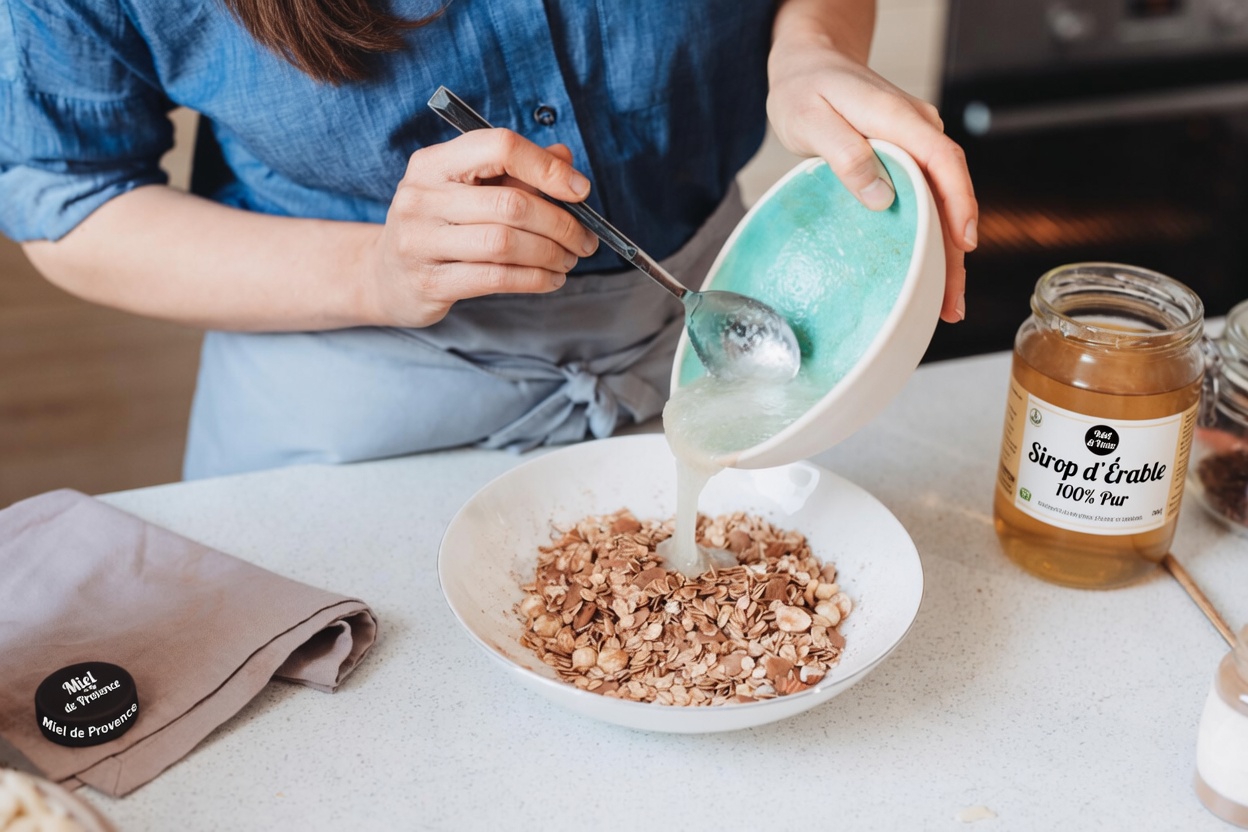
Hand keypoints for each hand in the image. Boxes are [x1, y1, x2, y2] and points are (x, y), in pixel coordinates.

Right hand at [359, 129, 599, 326]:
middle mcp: (421, 196)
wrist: (384, 276)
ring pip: (506, 243)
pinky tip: (551, 279)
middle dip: (561, 223)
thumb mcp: (469, 190)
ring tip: (569, 260)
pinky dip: (534, 279)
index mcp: (434, 162)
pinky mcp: (429, 282)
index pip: (499, 146)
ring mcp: (420, 241)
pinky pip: (496, 278)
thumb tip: (565, 158)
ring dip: (551, 254)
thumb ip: (515, 172)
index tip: (580, 191)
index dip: (546, 167)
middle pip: (511, 203)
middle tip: (585, 240)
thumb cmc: (438, 227)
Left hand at [767, 40, 977, 322]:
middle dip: (956, 250)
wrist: (807, 62)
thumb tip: (881, 196)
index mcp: (898, 119)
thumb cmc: (804, 87)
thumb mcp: (811, 116)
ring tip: (946, 301)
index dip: (958, 204)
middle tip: (952, 301)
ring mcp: (914, 144)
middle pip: (950, 191)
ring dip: (945, 251)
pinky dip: (929, 234)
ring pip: (940, 200)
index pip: (943, 161)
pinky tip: (928, 269)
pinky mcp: (905, 158)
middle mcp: (916, 130)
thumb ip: (845, 153)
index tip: (963, 243)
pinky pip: (925, 198)